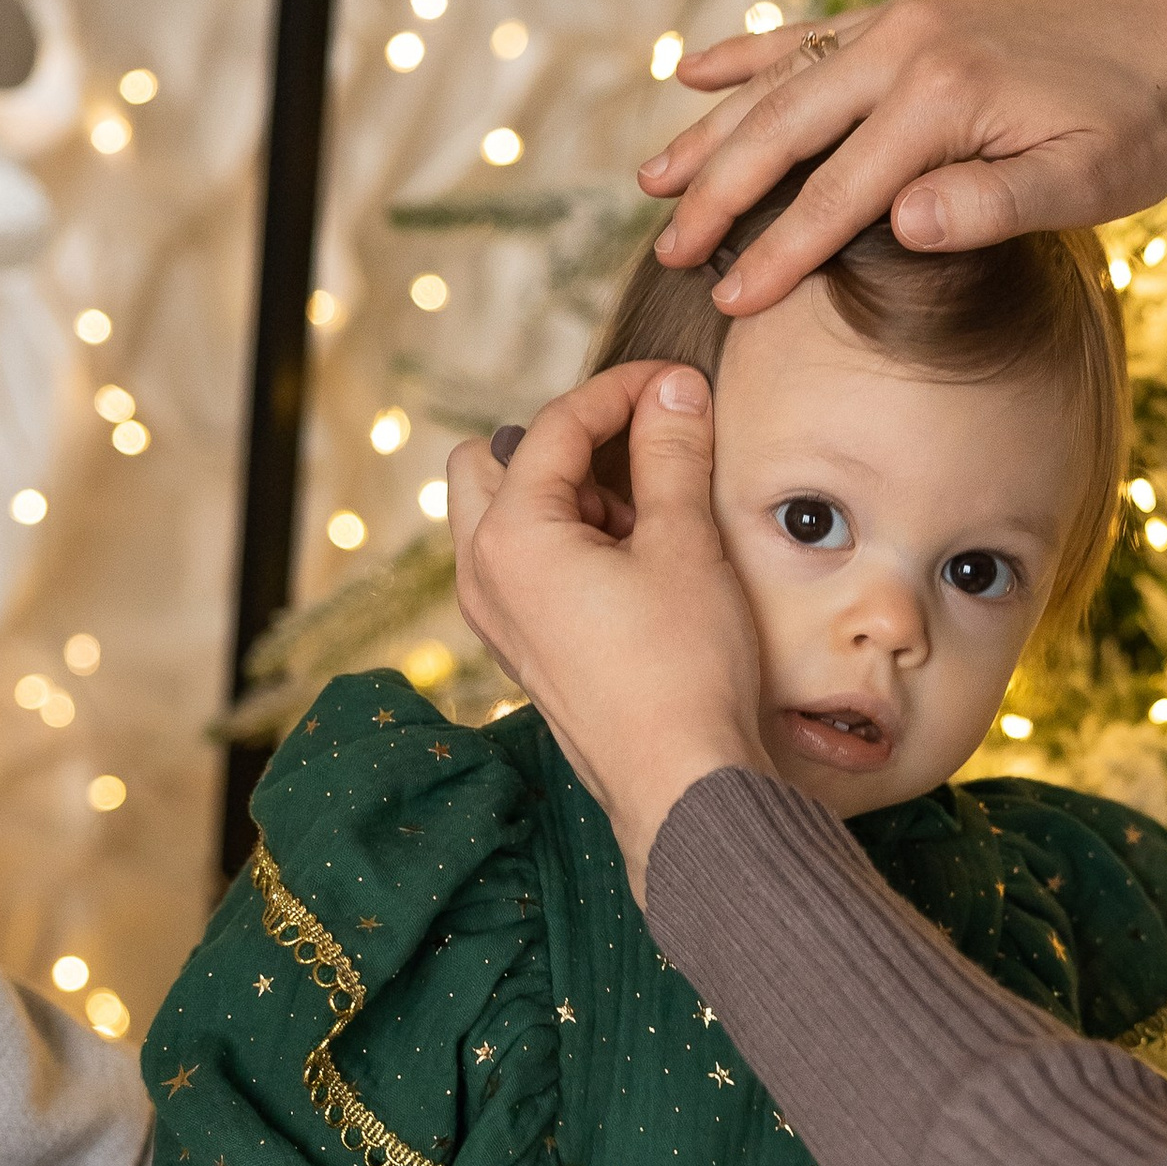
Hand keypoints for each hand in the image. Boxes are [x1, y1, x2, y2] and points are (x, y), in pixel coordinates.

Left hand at [446, 356, 766, 890]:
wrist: (682, 782)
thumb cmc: (682, 670)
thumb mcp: (684, 543)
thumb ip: (671, 453)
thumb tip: (674, 391)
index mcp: (510, 537)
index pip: (555, 427)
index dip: (621, 392)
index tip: (677, 382)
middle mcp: (482, 575)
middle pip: (490, 462)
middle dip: (563, 442)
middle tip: (637, 452)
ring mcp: (496, 618)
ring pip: (503, 517)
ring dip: (565, 494)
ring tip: (646, 517)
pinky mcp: (523, 650)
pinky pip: (523, 568)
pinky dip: (566, 543)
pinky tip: (635, 565)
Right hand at [633, 0, 1166, 314]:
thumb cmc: (1136, 121)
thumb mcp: (1084, 180)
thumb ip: (992, 204)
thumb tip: (900, 226)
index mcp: (944, 97)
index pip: (839, 192)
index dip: (779, 252)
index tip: (728, 300)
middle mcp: (905, 46)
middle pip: (785, 129)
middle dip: (718, 193)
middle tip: (666, 251)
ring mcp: (899, 23)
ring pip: (780, 81)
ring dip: (713, 129)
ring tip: (655, 181)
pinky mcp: (906, 15)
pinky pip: (808, 36)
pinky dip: (748, 55)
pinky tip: (694, 73)